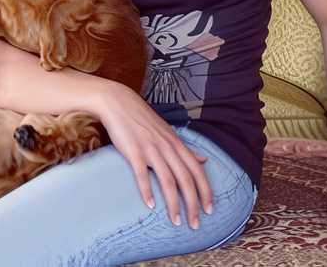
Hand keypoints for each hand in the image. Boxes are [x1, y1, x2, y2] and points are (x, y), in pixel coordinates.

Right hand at [93, 83, 212, 228]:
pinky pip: (142, 175)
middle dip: (193, 205)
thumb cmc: (142, 118)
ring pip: (168, 181)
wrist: (117, 102)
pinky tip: (150, 205)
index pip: (197, 172)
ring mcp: (151, 150)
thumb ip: (186, 148)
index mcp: (177, 144)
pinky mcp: (133, 151)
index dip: (206, 192)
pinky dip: (147, 191)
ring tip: (176, 220)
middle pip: (186, 180)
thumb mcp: (168, 132)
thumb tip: (205, 160)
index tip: (209, 210)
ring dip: (174, 204)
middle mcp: (168, 148)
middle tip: (194, 224)